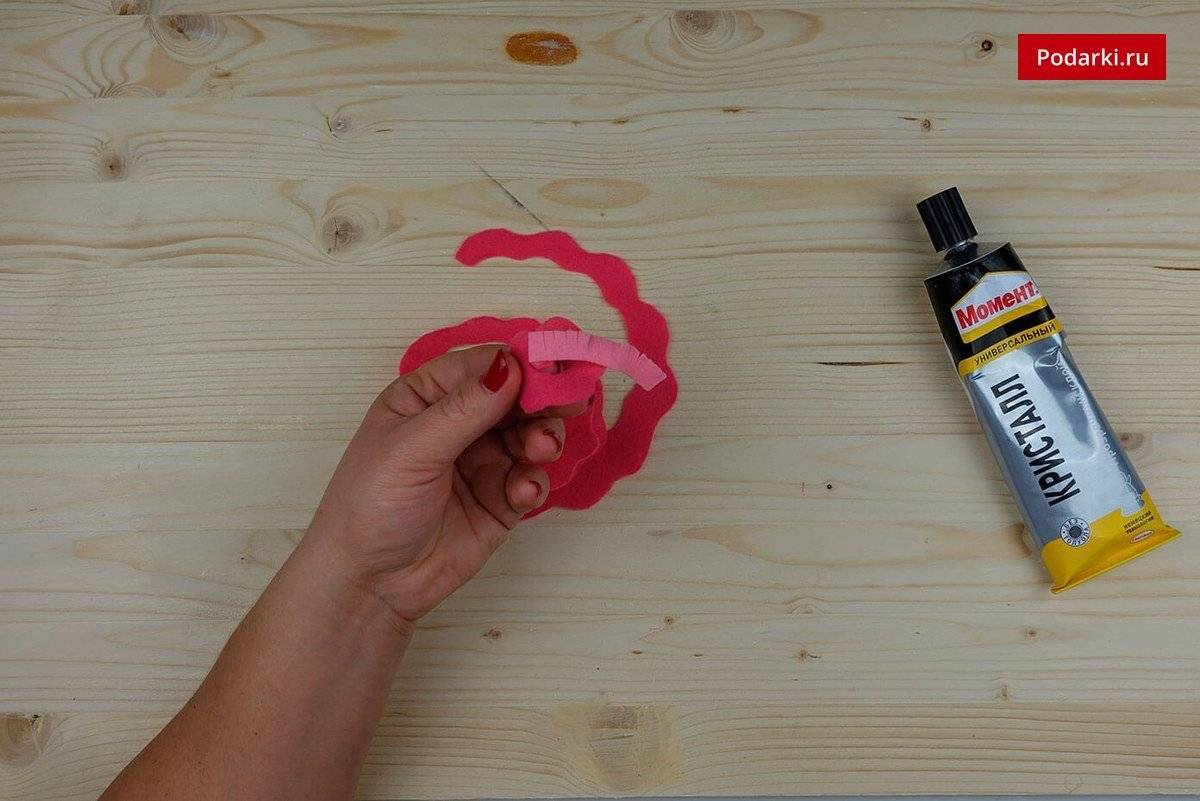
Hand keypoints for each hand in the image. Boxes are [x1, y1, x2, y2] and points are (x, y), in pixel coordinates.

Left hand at [304, 346, 574, 627]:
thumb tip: (509, 364)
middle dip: (542, 400)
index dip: (517, 363)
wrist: (369, 585)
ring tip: (541, 449)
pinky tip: (523, 493)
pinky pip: (529, 479)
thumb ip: (463, 409)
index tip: (551, 367)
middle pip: (514, 397)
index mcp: (426, 397)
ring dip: (542, 438)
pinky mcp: (499, 500)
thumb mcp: (411, 450)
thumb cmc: (369, 507)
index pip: (480, 366)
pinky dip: (533, 482)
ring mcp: (481, 462)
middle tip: (571, 403)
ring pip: (529, 435)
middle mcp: (457, 424)